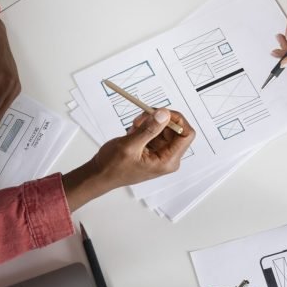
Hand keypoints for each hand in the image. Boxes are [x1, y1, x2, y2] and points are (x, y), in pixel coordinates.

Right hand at [62, 109, 195, 210]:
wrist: (100, 174)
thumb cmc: (113, 167)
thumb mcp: (130, 146)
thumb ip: (149, 129)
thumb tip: (164, 114)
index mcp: (167, 161)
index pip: (186, 135)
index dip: (177, 120)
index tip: (162, 112)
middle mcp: (167, 157)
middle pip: (175, 129)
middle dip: (159, 120)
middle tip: (143, 117)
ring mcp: (160, 152)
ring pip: (163, 127)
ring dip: (149, 122)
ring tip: (135, 127)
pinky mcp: (153, 148)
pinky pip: (155, 130)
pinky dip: (144, 127)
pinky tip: (133, 132)